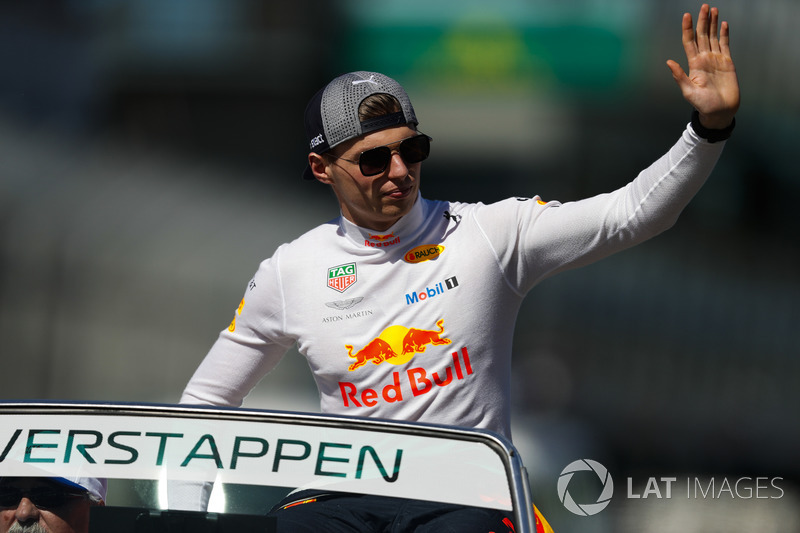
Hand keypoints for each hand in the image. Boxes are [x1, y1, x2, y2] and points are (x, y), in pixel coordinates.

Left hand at [667, 4, 739, 128]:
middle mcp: (704, 59)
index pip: (689, 42)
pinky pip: (725, 45)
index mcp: (694, 64)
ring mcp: (716, 60)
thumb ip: (679, 76)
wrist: (720, 112)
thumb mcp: (688, 91)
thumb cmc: (703, 105)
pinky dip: (724, 34)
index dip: (688, 28)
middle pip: (702, 35)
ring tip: (712, 10)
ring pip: (713, 37)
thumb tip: (668, 62)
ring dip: (712, 24)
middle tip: (703, 6)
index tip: (686, 15)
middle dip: (702, 21)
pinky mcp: (727, 63)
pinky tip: (723, 24)